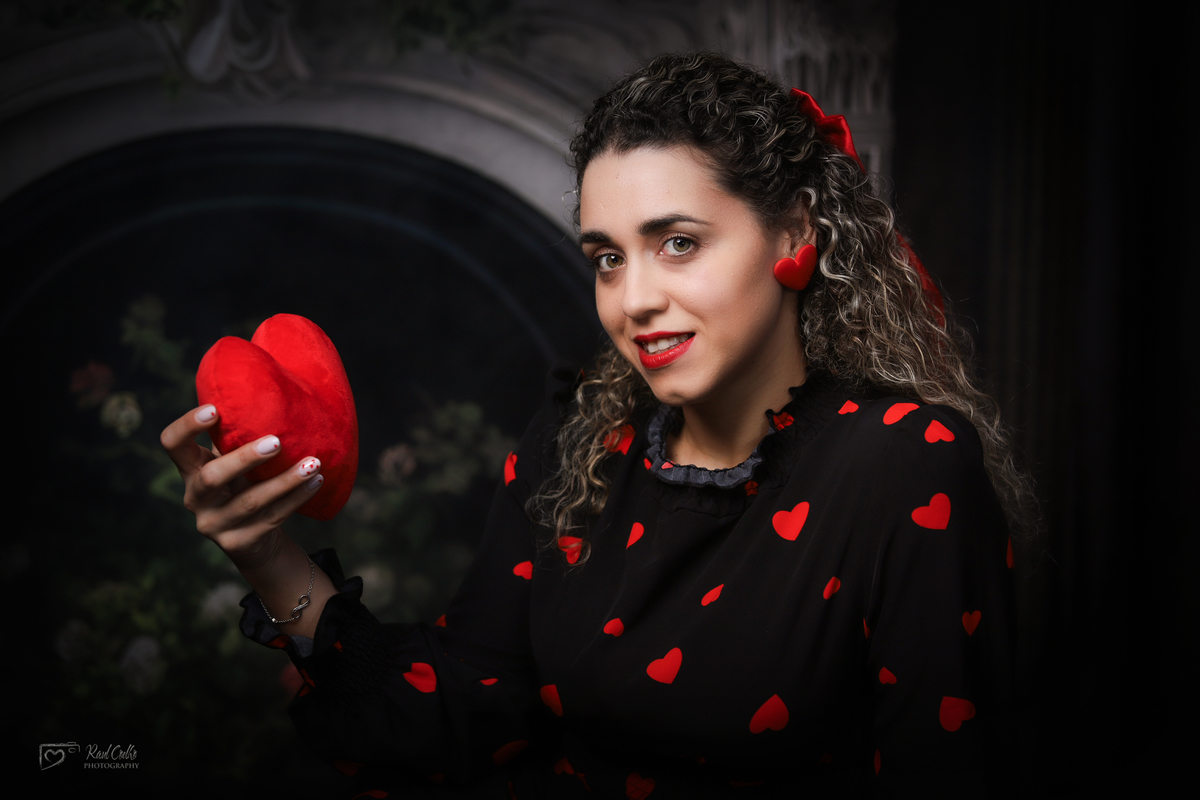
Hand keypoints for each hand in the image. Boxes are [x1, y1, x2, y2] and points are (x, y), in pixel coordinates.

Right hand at [160, 404, 322, 572]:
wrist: (256, 540)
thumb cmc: (247, 484)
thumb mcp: (236, 460)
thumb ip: (240, 434)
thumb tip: (273, 379)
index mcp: (191, 469)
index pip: (172, 444)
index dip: (187, 426)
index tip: (215, 409)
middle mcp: (196, 497)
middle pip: (212, 477)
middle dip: (245, 458)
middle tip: (277, 442)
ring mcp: (214, 524)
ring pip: (250, 501)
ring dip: (285, 481)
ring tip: (313, 463)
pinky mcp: (239, 543)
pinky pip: (272, 518)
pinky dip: (297, 498)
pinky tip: (316, 481)